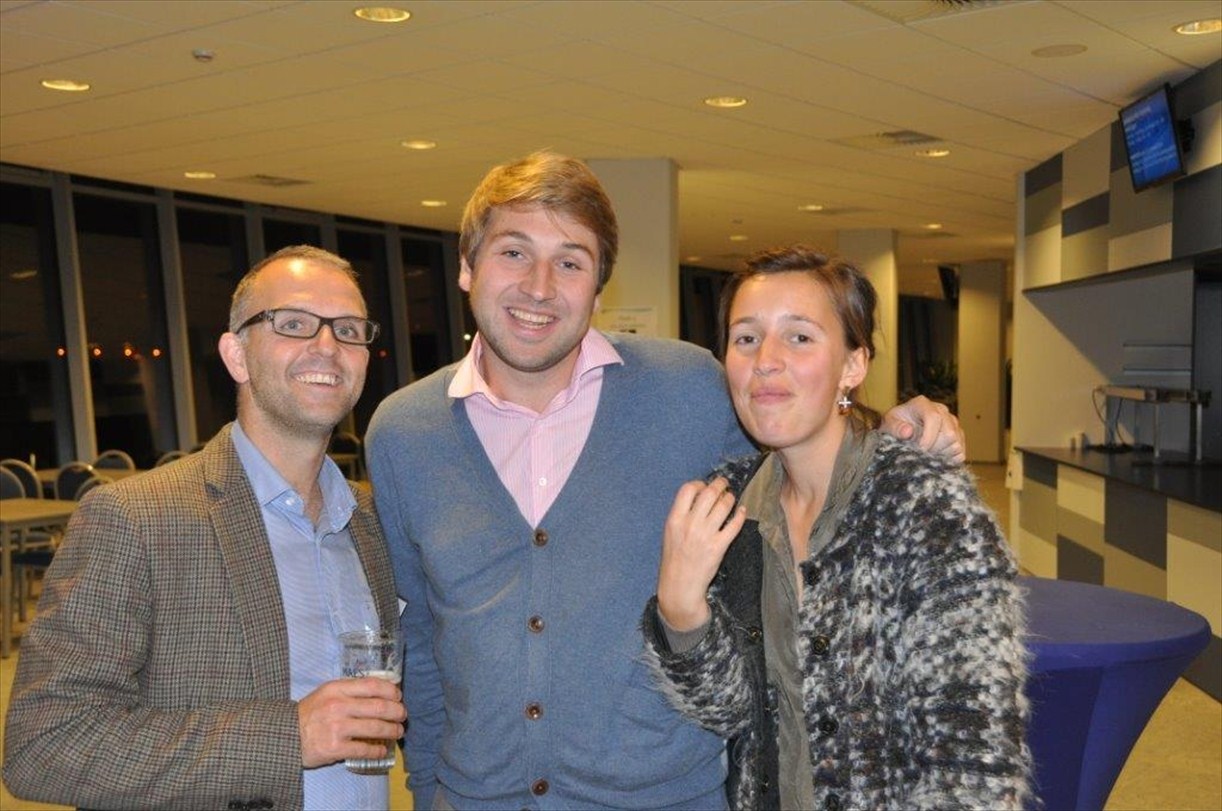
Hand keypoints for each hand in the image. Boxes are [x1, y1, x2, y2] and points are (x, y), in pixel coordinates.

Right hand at [297, 676, 406, 767]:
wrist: (286, 735)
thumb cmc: (311, 712)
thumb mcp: (327, 693)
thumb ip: (350, 691)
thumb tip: (381, 693)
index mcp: (337, 689)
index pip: (372, 685)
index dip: (390, 691)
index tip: (398, 696)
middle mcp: (338, 706)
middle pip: (378, 707)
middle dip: (397, 712)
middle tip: (403, 715)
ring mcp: (337, 727)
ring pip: (375, 728)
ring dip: (392, 730)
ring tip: (398, 732)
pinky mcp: (335, 748)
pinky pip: (364, 749)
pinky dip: (377, 750)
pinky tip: (382, 750)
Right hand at [656, 477, 746, 631]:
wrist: (679, 585)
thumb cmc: (674, 558)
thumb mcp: (670, 533)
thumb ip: (682, 515)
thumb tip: (700, 497)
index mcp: (674, 519)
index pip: (688, 489)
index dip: (699, 483)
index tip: (704, 486)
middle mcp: (690, 524)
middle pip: (709, 493)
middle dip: (720, 484)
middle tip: (724, 484)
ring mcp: (705, 535)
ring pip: (723, 506)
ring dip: (730, 498)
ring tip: (731, 498)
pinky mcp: (719, 546)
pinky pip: (734, 525)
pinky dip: (740, 515)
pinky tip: (741, 511)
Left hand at [881, 395, 965, 462]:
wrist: (901, 431)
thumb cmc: (894, 426)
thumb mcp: (888, 425)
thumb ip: (895, 427)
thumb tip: (908, 431)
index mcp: (922, 404)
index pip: (934, 418)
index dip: (928, 437)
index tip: (919, 450)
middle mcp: (941, 410)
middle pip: (949, 433)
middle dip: (934, 448)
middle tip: (920, 454)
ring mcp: (952, 423)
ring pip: (956, 444)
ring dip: (941, 455)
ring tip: (926, 455)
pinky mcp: (958, 436)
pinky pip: (960, 453)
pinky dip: (948, 459)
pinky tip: (935, 458)